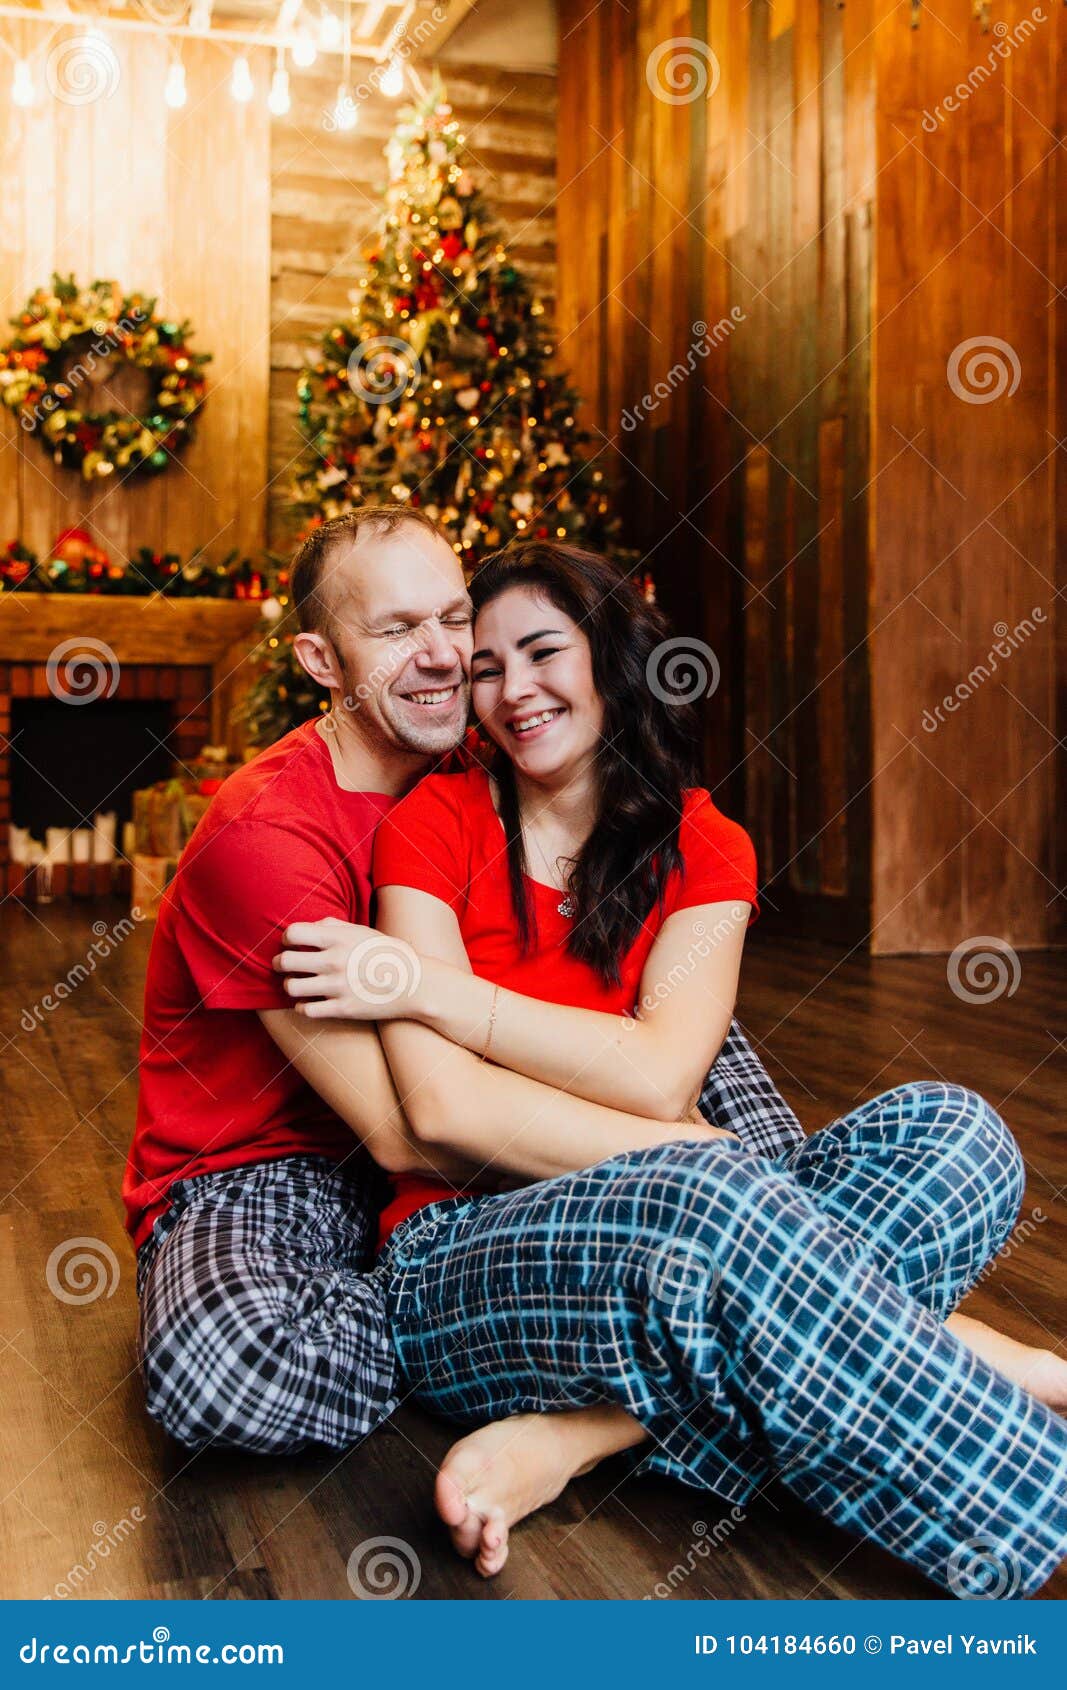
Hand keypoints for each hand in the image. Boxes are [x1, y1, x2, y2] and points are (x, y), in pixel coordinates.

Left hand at [274, 918, 423, 1019]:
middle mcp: (335, 961)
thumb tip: (309, 927)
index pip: (292, 932)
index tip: (292, 943)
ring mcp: (337, 986)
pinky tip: (309, 1001)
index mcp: (339, 938)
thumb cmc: (388, 954)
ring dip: (290, 985)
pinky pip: (305, 1009)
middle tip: (283, 965)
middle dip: (279, 963)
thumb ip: (333, 926)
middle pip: (285, 961)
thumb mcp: (363, 932)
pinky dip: (302, 1006)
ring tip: (297, 984)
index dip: (287, 938)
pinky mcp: (342, 1009)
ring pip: (291, 987)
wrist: (416, 985)